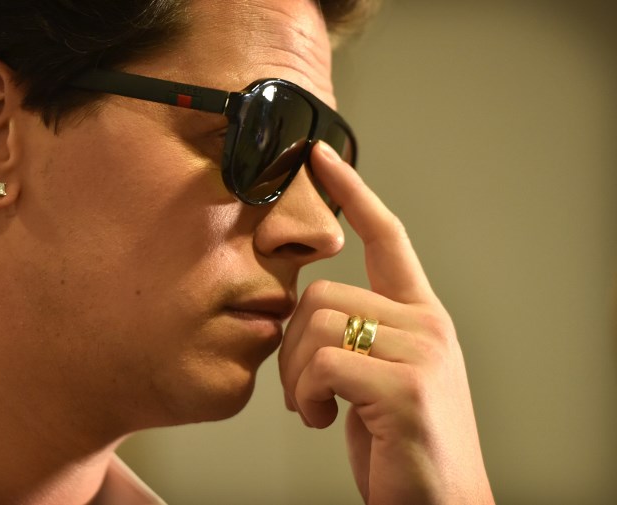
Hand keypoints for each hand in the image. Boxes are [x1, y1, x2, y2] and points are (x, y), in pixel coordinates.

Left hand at [278, 142, 493, 503]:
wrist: (439, 504)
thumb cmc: (400, 443)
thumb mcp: (377, 377)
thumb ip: (354, 335)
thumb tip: (298, 312)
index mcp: (421, 316)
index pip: (389, 236)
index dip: (353, 193)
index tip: (322, 158)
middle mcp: (428, 324)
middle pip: (323, 293)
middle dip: (292, 346)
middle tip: (305, 389)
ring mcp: (422, 353)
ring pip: (316, 325)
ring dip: (296, 375)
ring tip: (316, 408)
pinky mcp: (405, 388)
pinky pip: (322, 363)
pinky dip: (307, 397)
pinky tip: (325, 420)